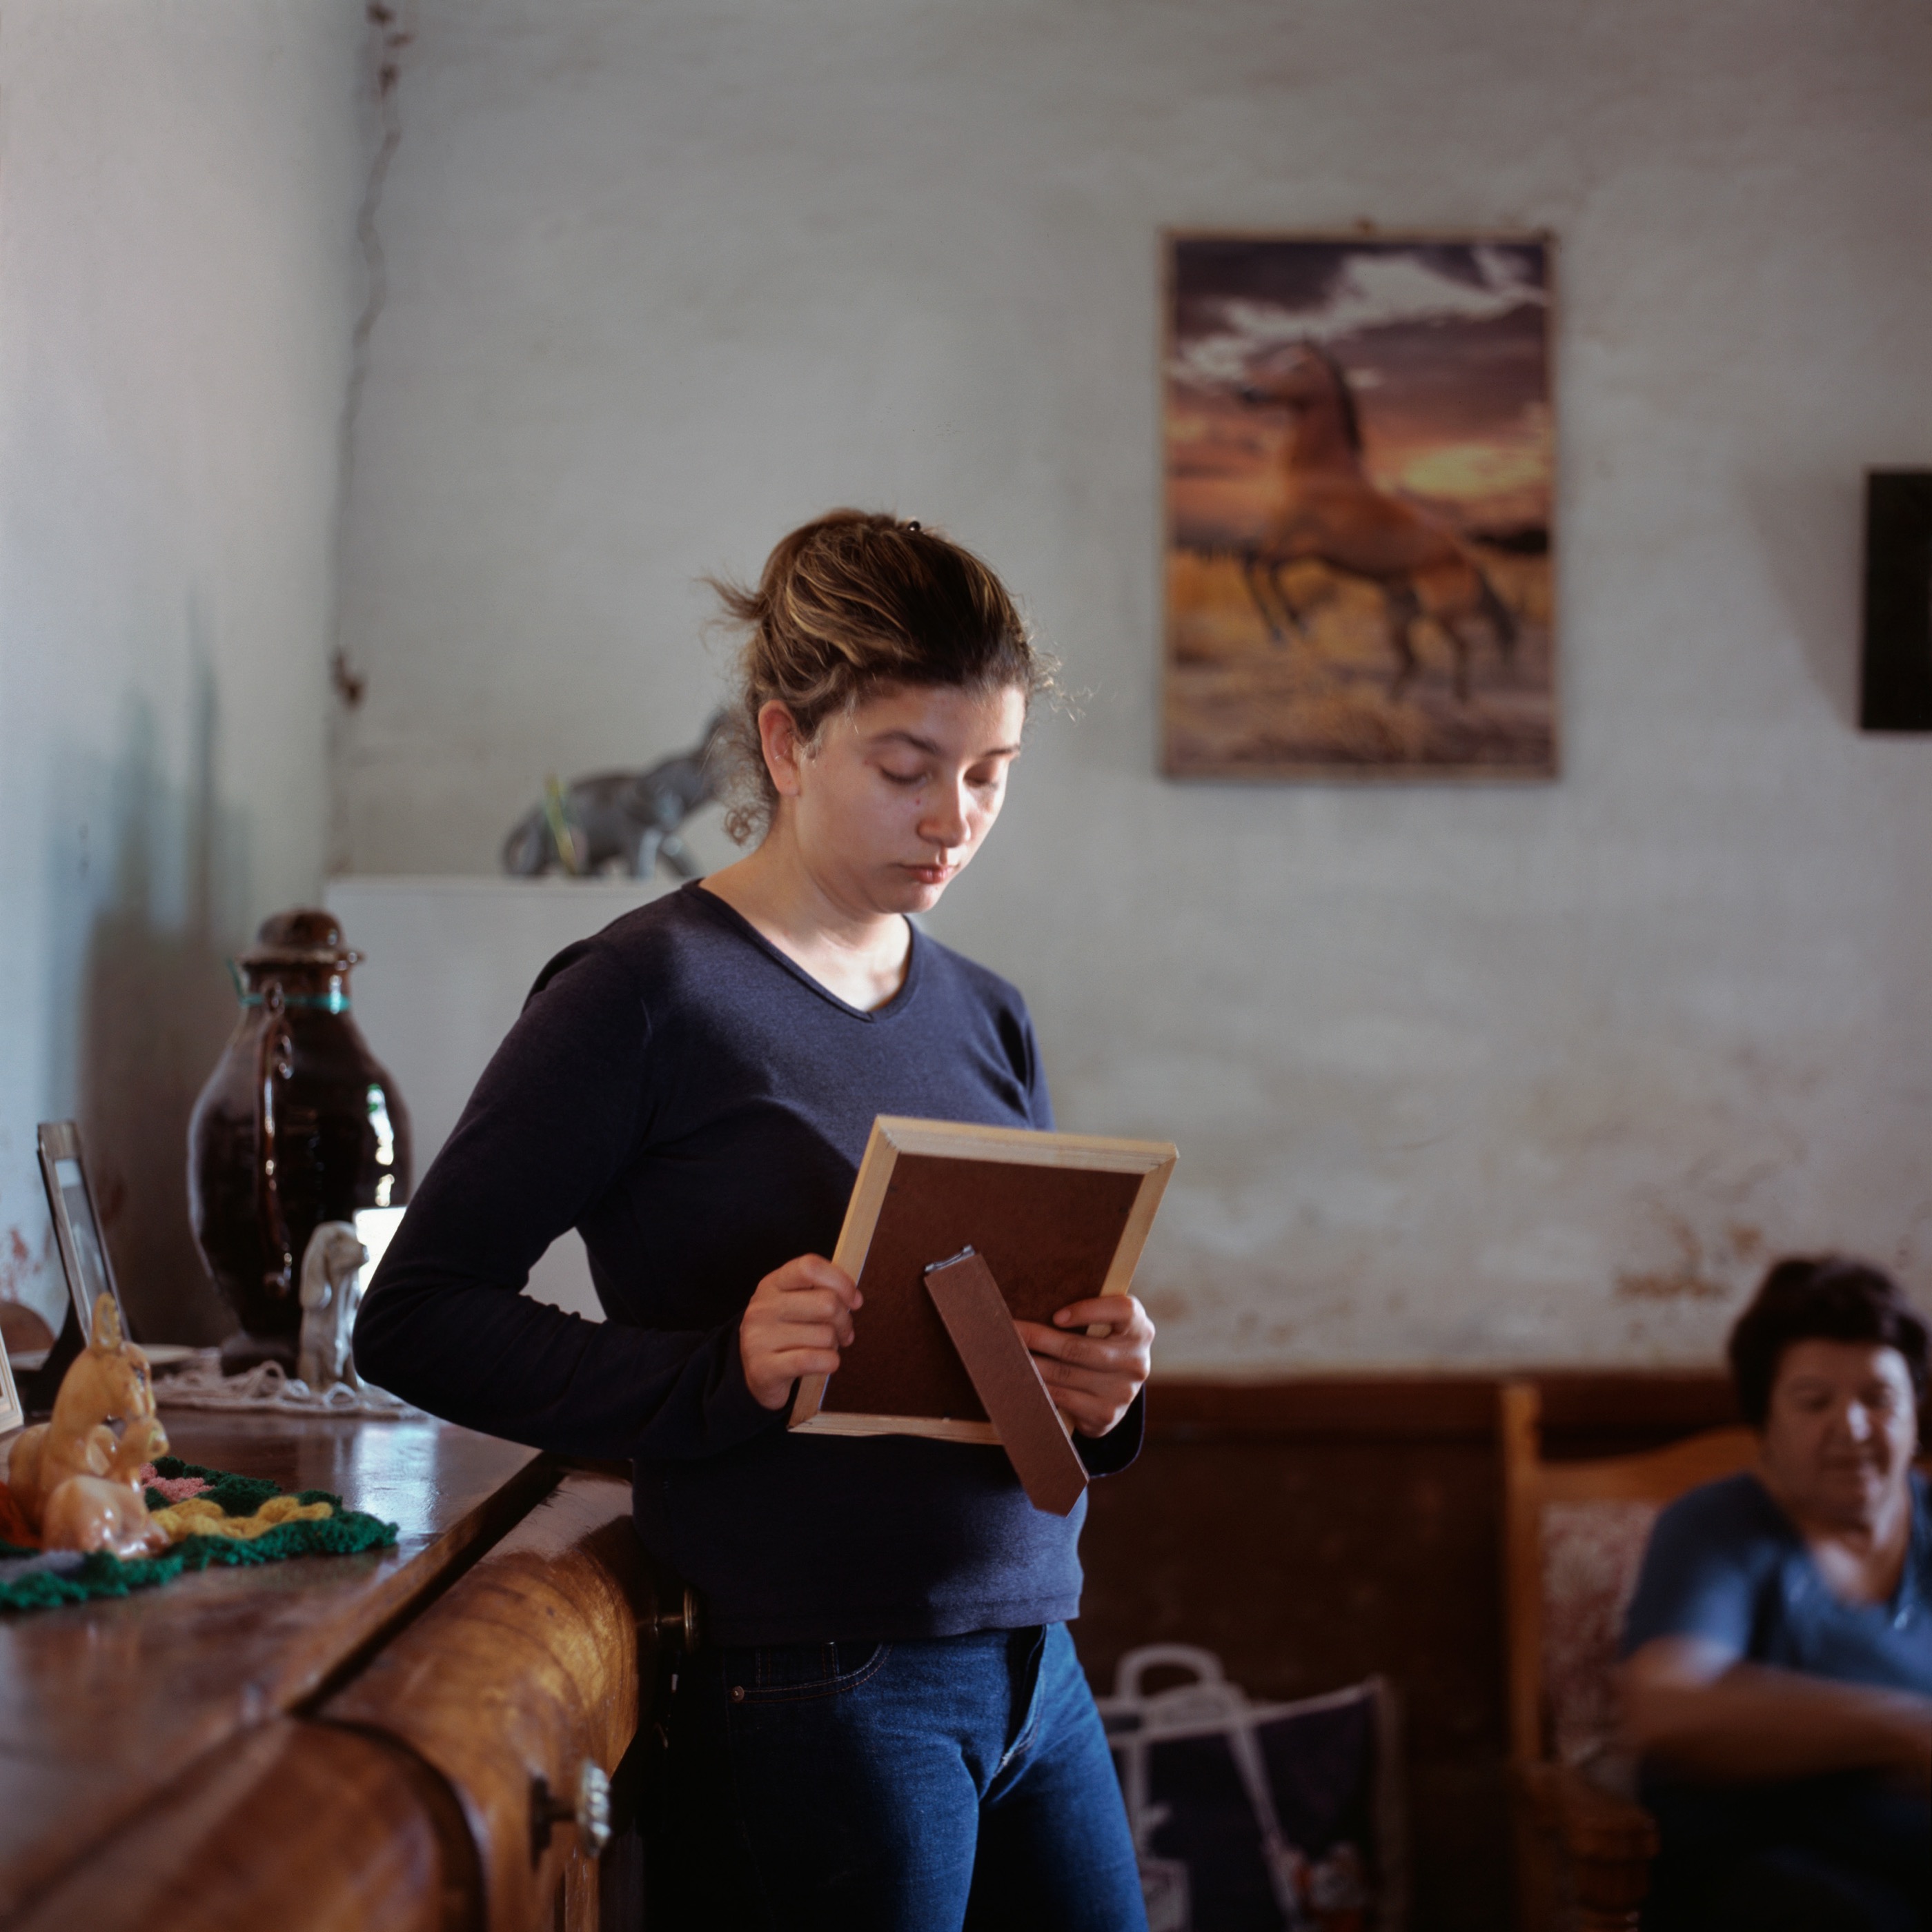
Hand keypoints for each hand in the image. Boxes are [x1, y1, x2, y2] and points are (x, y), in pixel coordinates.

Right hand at [738, 1254, 861, 1410]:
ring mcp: (759, 1338)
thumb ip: (822, 1291)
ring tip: (824, 1349)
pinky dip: (830, 1363)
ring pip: (825, 1335)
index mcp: (772, 1284)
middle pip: (826, 1303)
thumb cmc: (786, 1332)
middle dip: (844, 1321)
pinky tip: (825, 1363)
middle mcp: (762, 1307)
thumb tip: (855, 1300)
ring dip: (834, 1346)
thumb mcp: (795, 1303)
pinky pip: (813, 1360)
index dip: (841, 1281)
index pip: (810, 1267)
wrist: (756, 1371)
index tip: (854, 1301)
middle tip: (843, 1333)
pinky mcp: (763, 1368)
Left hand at [1013, 1294, 1152, 1438]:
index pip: (1123, 1310)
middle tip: (1010, 1331)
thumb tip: (1037, 1298)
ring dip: (1032, 1364)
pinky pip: (1064, 1398)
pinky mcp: (1106, 1414)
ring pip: (1067, 1374)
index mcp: (1140, 1329)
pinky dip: (1040, 1387)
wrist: (1116, 1392)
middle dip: (1039, 1338)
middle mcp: (1136, 1361)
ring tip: (1010, 1355)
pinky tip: (1023, 1378)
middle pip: (1081, 1347)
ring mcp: (1123, 1391)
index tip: (1056, 1316)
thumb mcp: (1107, 1326)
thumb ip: (1089, 1312)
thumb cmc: (1102, 1344)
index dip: (1089, 1310)